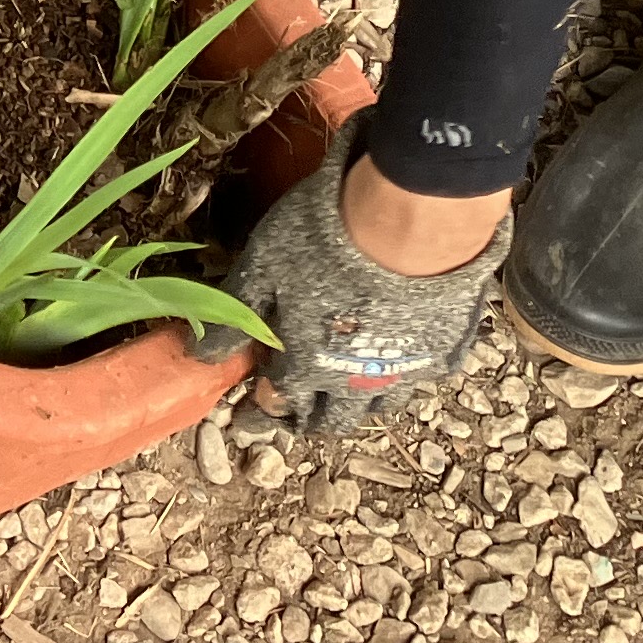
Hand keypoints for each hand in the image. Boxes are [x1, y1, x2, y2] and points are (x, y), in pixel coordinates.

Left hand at [185, 121, 512, 435]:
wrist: (410, 223)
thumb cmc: (323, 240)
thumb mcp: (261, 268)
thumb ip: (233, 316)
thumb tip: (200, 355)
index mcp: (307, 367)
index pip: (278, 402)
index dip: (262, 407)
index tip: (253, 409)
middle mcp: (355, 382)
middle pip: (331, 419)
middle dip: (310, 418)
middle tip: (300, 411)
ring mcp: (404, 370)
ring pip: (379, 406)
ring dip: (359, 404)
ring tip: (347, 394)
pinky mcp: (443, 351)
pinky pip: (423, 377)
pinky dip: (407, 374)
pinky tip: (401, 359)